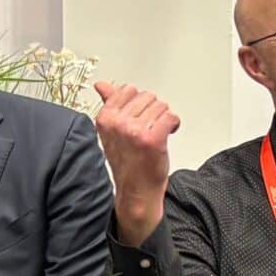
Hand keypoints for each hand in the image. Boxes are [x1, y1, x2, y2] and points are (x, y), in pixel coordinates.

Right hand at [93, 82, 179, 244]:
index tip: (138, 118)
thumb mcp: (111, 130)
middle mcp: (118, 123)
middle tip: (148, 129)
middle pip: (147, 97)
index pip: (128, 90)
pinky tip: (167, 134)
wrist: (136, 191)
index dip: (139, 104)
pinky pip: (170, 117)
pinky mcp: (153, 139)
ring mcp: (135, 131)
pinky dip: (173, 124)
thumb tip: (101, 85)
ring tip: (157, 134)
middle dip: (152, 111)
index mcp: (105, 118)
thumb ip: (109, 103)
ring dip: (163, 119)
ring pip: (161, 106)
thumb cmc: (127, 161)